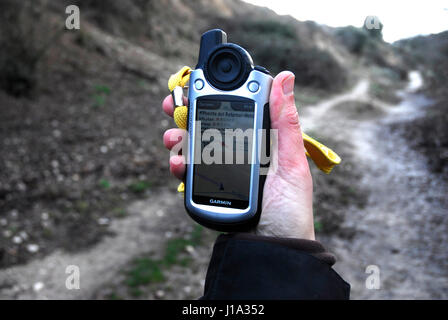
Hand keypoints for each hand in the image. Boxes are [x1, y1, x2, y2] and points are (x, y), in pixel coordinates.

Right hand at [162, 71, 314, 239]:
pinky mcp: (209, 189)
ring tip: (173, 139)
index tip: (199, 82)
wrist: (272, 250)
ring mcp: (222, 171)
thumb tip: (286, 78)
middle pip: (208, 124)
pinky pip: (189, 172)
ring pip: (193, 145)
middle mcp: (238, 152)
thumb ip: (286, 123)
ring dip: (177, 137)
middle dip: (185, 111)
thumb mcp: (291, 164)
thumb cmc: (290, 209)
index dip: (216, 93)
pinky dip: (179, 165)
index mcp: (260, 141)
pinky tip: (178, 165)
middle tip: (170, 105)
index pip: (235, 109)